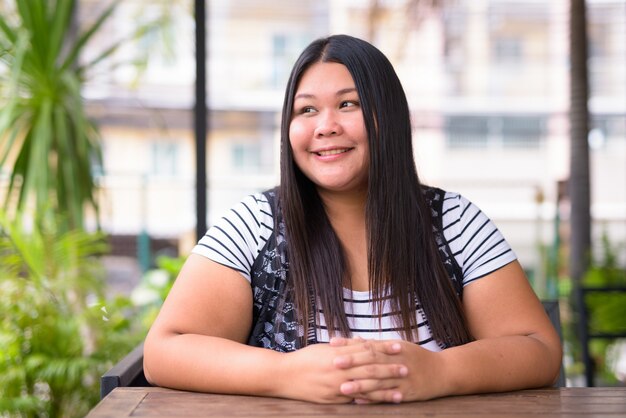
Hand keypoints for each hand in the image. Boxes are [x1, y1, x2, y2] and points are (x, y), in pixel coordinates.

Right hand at [277, 340, 407, 403]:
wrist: (283, 375)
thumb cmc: (304, 359)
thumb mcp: (325, 348)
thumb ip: (345, 347)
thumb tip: (364, 343)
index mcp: (339, 353)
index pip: (367, 349)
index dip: (385, 348)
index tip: (400, 346)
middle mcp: (340, 369)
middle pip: (370, 369)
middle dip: (390, 369)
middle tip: (407, 369)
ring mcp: (337, 386)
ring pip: (366, 387)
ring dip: (385, 390)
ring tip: (401, 392)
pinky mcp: (333, 400)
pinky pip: (354, 401)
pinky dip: (368, 401)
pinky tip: (380, 404)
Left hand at [330, 337, 446, 402]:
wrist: (443, 372)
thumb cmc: (417, 358)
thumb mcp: (398, 346)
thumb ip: (376, 345)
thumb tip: (355, 340)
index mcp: (393, 347)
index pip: (368, 344)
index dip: (349, 344)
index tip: (332, 344)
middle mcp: (397, 361)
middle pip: (372, 361)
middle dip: (352, 362)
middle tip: (334, 364)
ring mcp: (402, 378)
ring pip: (379, 381)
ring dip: (360, 384)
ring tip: (343, 387)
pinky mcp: (407, 393)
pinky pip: (387, 396)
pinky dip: (373, 399)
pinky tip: (360, 401)